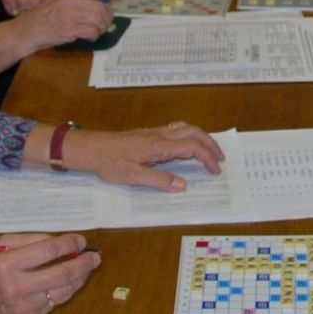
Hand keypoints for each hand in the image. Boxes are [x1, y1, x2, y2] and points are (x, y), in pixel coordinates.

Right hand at [0, 232, 99, 313]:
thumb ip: (28, 241)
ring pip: (64, 291)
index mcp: (5, 265)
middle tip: (94, 256)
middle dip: (83, 263)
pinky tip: (69, 282)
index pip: (47, 251)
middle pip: (62, 273)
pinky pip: (55, 302)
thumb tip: (59, 242)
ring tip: (86, 267)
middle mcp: (16, 287)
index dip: (68, 244)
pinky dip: (65, 290)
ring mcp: (25, 306)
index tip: (80, 240)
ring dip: (80, 278)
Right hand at [16, 0, 113, 49]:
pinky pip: (91, 31)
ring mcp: (69, 14)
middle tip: (105, 24)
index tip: (107, 9)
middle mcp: (69, 0)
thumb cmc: (43, 17)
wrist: (26, 31)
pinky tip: (89, 37)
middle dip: (107, 17)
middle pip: (101, 6)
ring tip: (97, 32)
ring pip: (98, 19)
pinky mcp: (69, 29)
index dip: (106, 2)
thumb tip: (102, 2)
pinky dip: (94, 35)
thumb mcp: (58, 0)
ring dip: (102, 28)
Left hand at [58, 122, 224, 191]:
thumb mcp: (133, 176)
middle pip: (194, 133)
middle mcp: (160, 135)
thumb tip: (182, 185)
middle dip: (211, 145)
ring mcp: (155, 132)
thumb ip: (159, 179)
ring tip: (210, 151)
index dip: (207, 158)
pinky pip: (177, 129)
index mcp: (159, 146)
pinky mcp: (149, 134)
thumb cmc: (109, 162)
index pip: (192, 147)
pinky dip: (190, 135)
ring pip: (186, 128)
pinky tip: (188, 145)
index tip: (215, 170)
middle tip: (220, 160)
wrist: (92, 148)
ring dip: (201, 138)